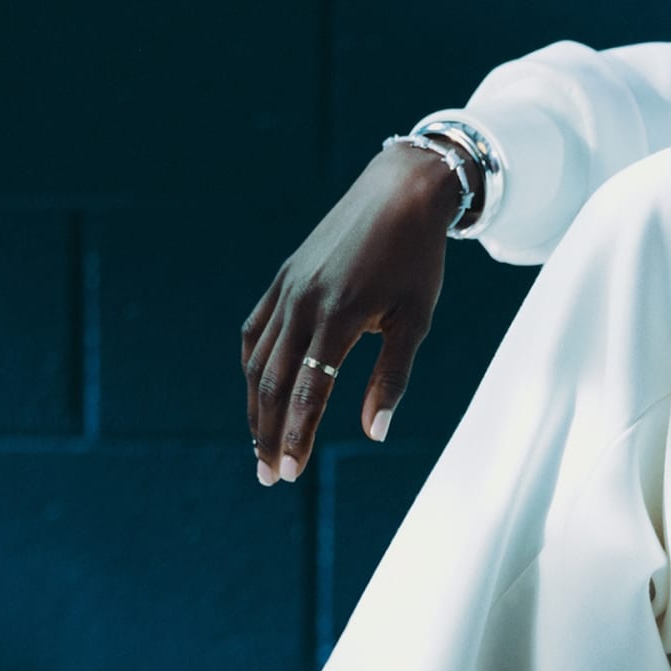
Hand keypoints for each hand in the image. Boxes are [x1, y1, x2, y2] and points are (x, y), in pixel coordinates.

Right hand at [240, 140, 464, 481]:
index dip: (296, 436)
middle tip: (270, 476)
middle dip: (268, 434)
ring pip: (258, 361)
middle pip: (272, 384)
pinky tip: (257, 392)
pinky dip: (252, 366)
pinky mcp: (282, 280)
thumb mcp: (416, 321)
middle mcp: (303, 303)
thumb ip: (392, 378)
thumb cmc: (417, 262)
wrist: (399, 194)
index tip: (290, 472)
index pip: (307, 392)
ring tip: (261, 445)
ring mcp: (287, 290)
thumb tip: (374, 434)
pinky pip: (256, 331)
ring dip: (256, 407)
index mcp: (339, 316)